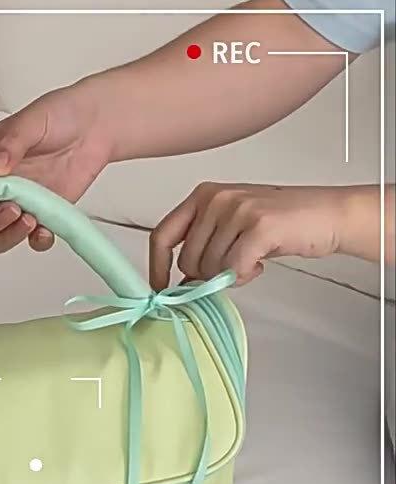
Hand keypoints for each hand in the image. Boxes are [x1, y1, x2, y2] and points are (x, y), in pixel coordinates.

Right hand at [0, 81, 110, 253]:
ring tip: (30, 218)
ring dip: (9, 235)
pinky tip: (46, 228)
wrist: (96, 124)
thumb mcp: (30, 122)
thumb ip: (10, 146)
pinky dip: (36, 240)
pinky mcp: (41, 215)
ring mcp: (17, 203)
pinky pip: (32, 240)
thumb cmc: (59, 114)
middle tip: (12, 210)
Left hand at [149, 182, 349, 288]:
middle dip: (209, 275)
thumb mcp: (231, 228)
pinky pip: (234, 270)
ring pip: (211, 269)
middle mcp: (216, 198)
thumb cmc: (281, 222)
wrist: (327, 215)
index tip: (160, 288)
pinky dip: (246, 276)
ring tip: (252, 259)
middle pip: (188, 261)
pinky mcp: (258, 226)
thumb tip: (178, 283)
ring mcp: (237, 210)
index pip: (162, 235)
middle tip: (235, 266)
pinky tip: (260, 263)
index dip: (157, 267)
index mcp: (204, 195)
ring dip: (232, 275)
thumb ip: (203, 247)